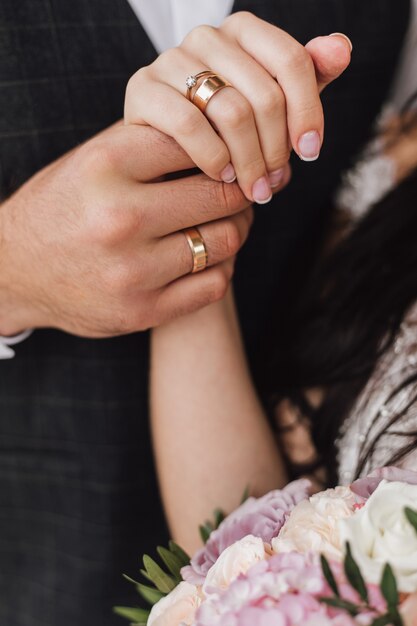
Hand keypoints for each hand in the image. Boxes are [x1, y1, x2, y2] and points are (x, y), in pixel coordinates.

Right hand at [0, 123, 254, 337]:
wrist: (15, 270)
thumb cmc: (64, 206)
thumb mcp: (91, 159)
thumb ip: (149, 142)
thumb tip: (222, 131)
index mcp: (106, 166)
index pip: (198, 142)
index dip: (223, 148)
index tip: (230, 157)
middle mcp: (119, 218)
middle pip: (221, 194)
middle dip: (240, 190)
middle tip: (242, 190)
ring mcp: (132, 270)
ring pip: (225, 240)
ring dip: (237, 228)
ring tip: (228, 221)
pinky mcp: (142, 311)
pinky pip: (214, 284)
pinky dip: (222, 266)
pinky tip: (209, 255)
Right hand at [125, 12, 351, 203]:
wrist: (165, 152)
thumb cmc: (224, 129)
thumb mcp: (271, 105)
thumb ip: (307, 77)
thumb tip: (340, 49)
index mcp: (243, 32)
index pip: (292, 60)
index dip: (308, 110)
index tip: (310, 152)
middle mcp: (207, 36)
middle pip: (264, 93)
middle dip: (276, 148)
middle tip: (275, 182)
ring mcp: (171, 60)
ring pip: (232, 111)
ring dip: (250, 160)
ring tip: (254, 189)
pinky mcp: (142, 89)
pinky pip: (189, 125)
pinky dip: (213, 158)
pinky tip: (223, 176)